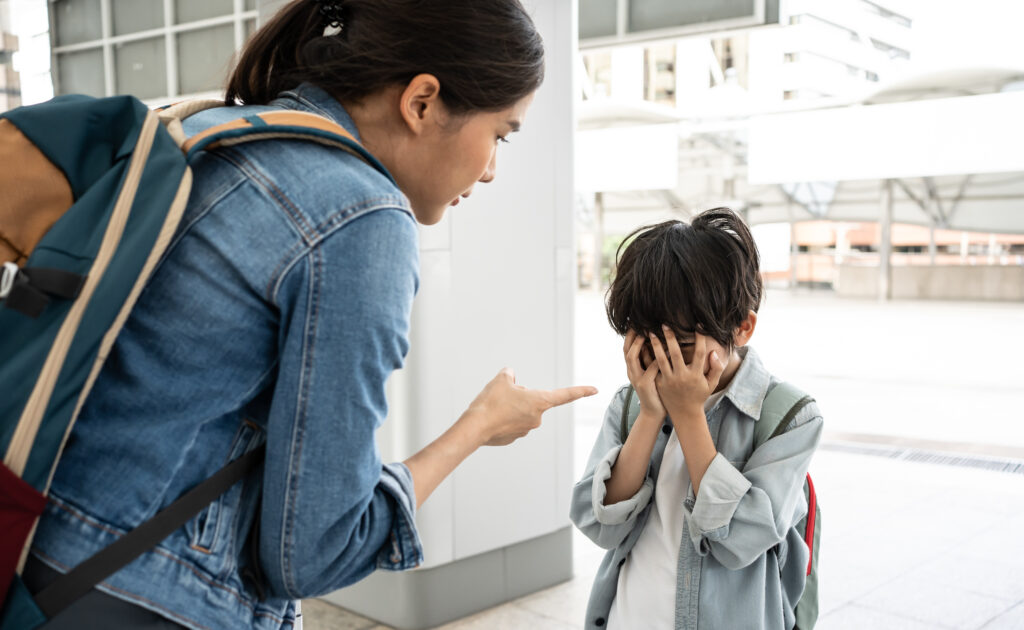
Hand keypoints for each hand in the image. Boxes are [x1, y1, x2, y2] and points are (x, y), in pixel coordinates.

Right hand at [462, 368, 597, 445]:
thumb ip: (509, 375)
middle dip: (519, 397)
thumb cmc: (490, 403)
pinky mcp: (513, 438)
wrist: (474, 428)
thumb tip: (511, 377)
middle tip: (502, 397)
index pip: (564, 395)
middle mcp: (536, 418)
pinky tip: (492, 418)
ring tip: (494, 408)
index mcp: (539, 402)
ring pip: (520, 411)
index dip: (580, 391)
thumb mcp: (500, 380)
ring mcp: (525, 430)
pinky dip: (503, 418)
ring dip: (510, 407)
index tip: (594, 390)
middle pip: (531, 401)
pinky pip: (511, 423)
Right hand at [623, 330, 664, 420]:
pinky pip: (650, 369)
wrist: (653, 413)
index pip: (627, 348)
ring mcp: (636, 378)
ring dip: (639, 344)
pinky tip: (666, 350)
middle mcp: (631, 372)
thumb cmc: (656, 391)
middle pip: (626, 350)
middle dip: (632, 336)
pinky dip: (657, 359)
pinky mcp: (645, 385)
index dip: (630, 335)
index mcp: (632, 368)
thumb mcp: (650, 374)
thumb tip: (657, 342)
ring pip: (632, 357)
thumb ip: (650, 360)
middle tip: (640, 323)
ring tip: (647, 333)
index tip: (636, 322)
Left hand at [649, 326, 725, 421]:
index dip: (700, 339)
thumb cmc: (699, 395)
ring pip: (661, 360)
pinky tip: (644, 346)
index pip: (699, 353)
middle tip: (665, 325)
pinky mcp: (660, 384)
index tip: (698, 325)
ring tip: (651, 333)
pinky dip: (649, 357)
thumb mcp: (712, 384)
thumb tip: (714, 352)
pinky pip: (653, 368)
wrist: (685, 413)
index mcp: (695, 375)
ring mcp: (669, 381)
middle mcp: (682, 377)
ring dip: (656, 345)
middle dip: (670, 338)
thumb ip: (716, 368)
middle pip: (675, 354)